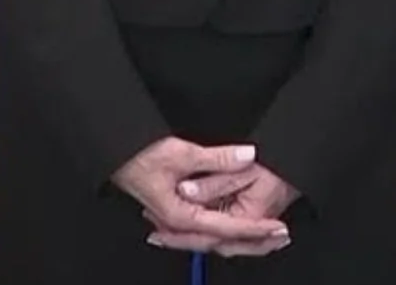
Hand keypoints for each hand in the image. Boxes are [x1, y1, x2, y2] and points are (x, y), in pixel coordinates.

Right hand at [110, 138, 288, 255]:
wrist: (115, 152)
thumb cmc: (139, 155)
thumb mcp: (182, 153)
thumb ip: (218, 158)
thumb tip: (247, 156)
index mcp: (181, 216)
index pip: (227, 228)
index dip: (255, 229)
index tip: (276, 229)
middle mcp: (178, 223)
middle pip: (222, 241)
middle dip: (253, 242)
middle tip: (280, 238)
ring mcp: (175, 220)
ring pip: (214, 237)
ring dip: (241, 237)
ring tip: (266, 236)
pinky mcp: (174, 213)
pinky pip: (204, 228)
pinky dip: (224, 229)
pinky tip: (234, 229)